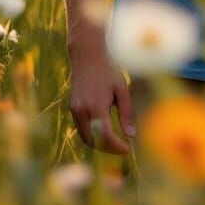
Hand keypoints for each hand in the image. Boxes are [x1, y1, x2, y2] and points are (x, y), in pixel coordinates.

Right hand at [68, 36, 136, 154]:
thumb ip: (127, 113)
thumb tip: (132, 135)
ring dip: (99, 144)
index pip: (106, 137)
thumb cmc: (109, 69)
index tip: (129, 150)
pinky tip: (104, 131)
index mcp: (97, 107)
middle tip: (123, 148)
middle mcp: (82, 111)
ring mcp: (75, 110)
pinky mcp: (72, 108)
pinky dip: (92, 135)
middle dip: (108, 149)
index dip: (117, 147)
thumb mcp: (122, 89)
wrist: (87, 54)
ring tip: (115, 142)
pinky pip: (81, 128)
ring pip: (85, 137)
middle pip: (94, 142)